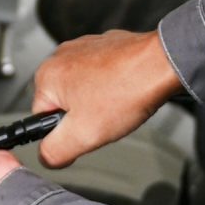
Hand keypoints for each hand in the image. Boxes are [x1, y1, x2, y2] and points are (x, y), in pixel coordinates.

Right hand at [30, 29, 181, 167]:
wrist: (163, 64)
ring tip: (117, 103)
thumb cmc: (127, 90)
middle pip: (63, 105)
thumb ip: (54, 152)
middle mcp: (61, 57)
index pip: (41, 120)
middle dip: (83, 117)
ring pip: (83, 91)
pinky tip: (124, 91)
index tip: (85, 130)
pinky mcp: (104, 47)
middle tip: (105, 117)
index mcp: (46, 76)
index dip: (65, 134)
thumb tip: (46, 157)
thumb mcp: (82, 136)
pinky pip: (101, 76)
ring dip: (99, 102)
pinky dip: (112, 86)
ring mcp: (84, 48)